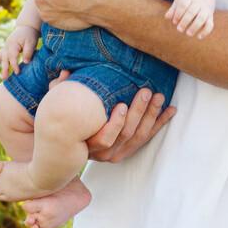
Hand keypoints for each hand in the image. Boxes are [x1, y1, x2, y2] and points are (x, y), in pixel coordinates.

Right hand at [0, 25, 40, 79]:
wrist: (27, 27)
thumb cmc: (30, 35)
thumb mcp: (31, 42)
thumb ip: (28, 52)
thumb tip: (25, 62)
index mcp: (13, 43)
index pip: (12, 56)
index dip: (14, 65)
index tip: (17, 73)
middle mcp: (7, 45)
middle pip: (4, 57)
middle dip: (4, 68)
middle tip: (4, 78)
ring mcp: (5, 46)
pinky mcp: (6, 48)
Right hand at [49, 72, 174, 161]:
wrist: (65, 148)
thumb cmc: (62, 123)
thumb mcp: (56, 107)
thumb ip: (59, 91)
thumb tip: (65, 73)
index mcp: (87, 143)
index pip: (104, 138)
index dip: (114, 123)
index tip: (121, 104)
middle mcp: (103, 154)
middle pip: (126, 134)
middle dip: (139, 112)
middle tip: (146, 91)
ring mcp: (117, 154)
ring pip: (139, 136)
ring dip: (151, 115)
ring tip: (158, 96)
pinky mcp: (128, 151)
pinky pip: (147, 138)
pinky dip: (160, 123)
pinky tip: (170, 110)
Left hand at [166, 0, 213, 38]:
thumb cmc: (185, 4)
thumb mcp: (177, 4)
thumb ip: (172, 10)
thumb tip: (167, 17)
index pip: (183, 4)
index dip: (178, 13)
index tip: (174, 22)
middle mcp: (198, 3)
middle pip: (192, 11)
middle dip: (185, 21)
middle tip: (179, 30)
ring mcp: (205, 10)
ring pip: (202, 17)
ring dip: (195, 26)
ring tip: (188, 34)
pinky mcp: (210, 18)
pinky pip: (210, 25)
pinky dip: (205, 31)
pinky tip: (198, 37)